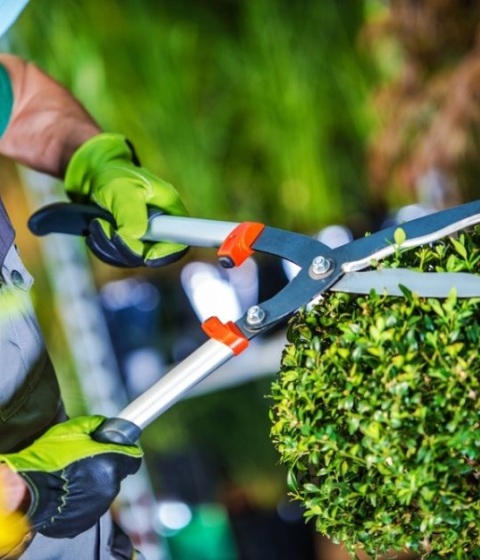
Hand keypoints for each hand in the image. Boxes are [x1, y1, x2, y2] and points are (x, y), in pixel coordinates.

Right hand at [0, 416, 141, 538]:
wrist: (26, 490)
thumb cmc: (47, 460)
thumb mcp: (72, 430)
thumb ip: (95, 424)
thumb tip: (105, 424)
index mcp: (111, 463)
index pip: (133, 457)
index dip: (125, 450)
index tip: (118, 448)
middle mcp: (109, 486)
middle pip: (117, 472)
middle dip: (106, 465)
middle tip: (87, 460)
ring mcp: (99, 505)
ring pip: (105, 488)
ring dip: (95, 481)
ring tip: (74, 476)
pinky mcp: (86, 519)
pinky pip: (92, 504)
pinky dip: (85, 497)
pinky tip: (69, 490)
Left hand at [65, 132, 188, 266]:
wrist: (95, 176)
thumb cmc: (114, 175)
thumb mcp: (122, 188)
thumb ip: (130, 213)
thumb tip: (134, 237)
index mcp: (171, 211)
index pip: (180, 241)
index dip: (165, 252)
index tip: (146, 254)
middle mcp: (161, 228)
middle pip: (154, 255)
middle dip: (126, 248)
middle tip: (103, 227)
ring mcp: (145, 238)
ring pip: (133, 259)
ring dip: (110, 247)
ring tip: (96, 224)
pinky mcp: (129, 243)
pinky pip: (119, 258)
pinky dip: (104, 249)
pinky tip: (96, 231)